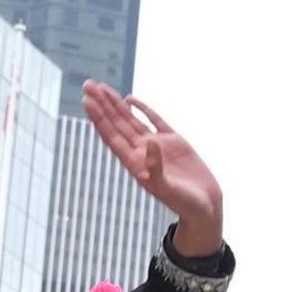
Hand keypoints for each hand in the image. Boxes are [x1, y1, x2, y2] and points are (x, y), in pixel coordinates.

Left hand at [82, 82, 221, 255]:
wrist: (204, 207)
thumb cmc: (185, 204)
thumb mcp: (168, 189)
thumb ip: (156, 167)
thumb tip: (149, 142)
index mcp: (135, 164)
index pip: (112, 137)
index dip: (99, 118)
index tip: (87, 101)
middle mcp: (141, 152)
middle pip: (116, 124)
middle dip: (102, 104)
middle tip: (86, 84)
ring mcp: (157, 145)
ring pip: (131, 120)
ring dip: (115, 104)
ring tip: (100, 87)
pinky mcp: (174, 141)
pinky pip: (154, 120)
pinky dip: (142, 109)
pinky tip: (129, 99)